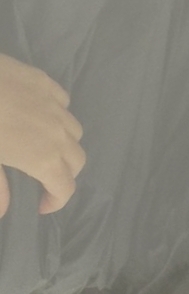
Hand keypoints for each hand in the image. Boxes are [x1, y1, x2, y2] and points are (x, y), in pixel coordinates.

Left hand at [0, 54, 85, 216]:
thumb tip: (3, 211)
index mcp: (42, 158)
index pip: (65, 187)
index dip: (56, 201)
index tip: (40, 205)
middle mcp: (57, 133)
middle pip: (77, 161)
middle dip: (65, 174)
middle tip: (43, 178)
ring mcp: (53, 105)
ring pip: (75, 132)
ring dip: (65, 144)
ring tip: (43, 144)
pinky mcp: (44, 82)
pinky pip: (63, 103)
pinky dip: (57, 115)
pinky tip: (38, 114)